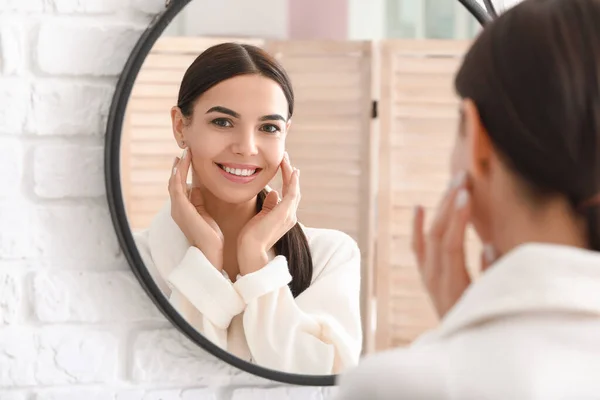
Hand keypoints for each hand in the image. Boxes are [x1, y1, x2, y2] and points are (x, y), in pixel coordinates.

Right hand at [169, 148, 223, 268]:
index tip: (187, 158)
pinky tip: (182, 163)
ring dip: (178, 166)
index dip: (182, 171)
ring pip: (174, 182)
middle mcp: (177, 208)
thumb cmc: (210, 237)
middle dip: (178, 166)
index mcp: (183, 209)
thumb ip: (199, 202)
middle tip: (184, 150)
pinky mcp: (181, 209)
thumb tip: (195, 188)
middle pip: (174, 181)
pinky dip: (178, 174)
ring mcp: (177, 209)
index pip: (179, 186)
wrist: (210, 252)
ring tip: (184, 153)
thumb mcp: (205, 214)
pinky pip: (176, 187)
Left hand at [237, 152, 300, 274]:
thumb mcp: (260, 217)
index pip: (289, 194)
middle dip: (290, 173)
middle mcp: (290, 215)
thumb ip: (268, 205)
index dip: (287, 179)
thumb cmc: (251, 237)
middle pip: (294, 189)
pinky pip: (292, 193)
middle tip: (285, 157)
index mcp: (284, 217)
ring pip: (294, 189)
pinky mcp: (284, 213)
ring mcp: (289, 215)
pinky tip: (291, 170)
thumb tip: (274, 193)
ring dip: (290, 172)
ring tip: (285, 158)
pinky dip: (293, 181)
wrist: (250, 251)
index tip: (283, 166)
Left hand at [412, 171, 485, 317]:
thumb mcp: (492, 301)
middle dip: (450, 203)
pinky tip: (418, 206)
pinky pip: (417, 247)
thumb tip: (489, 246)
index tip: (467, 194)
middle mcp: (434, 277)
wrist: (460, 345)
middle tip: (462, 178)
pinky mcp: (425, 275)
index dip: (458, 218)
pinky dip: (416, 226)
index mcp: (451, 283)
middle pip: (437, 233)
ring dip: (440, 208)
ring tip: (452, 184)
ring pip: (428, 235)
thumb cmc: (482, 320)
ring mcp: (427, 275)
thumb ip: (491, 276)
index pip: (450, 243)